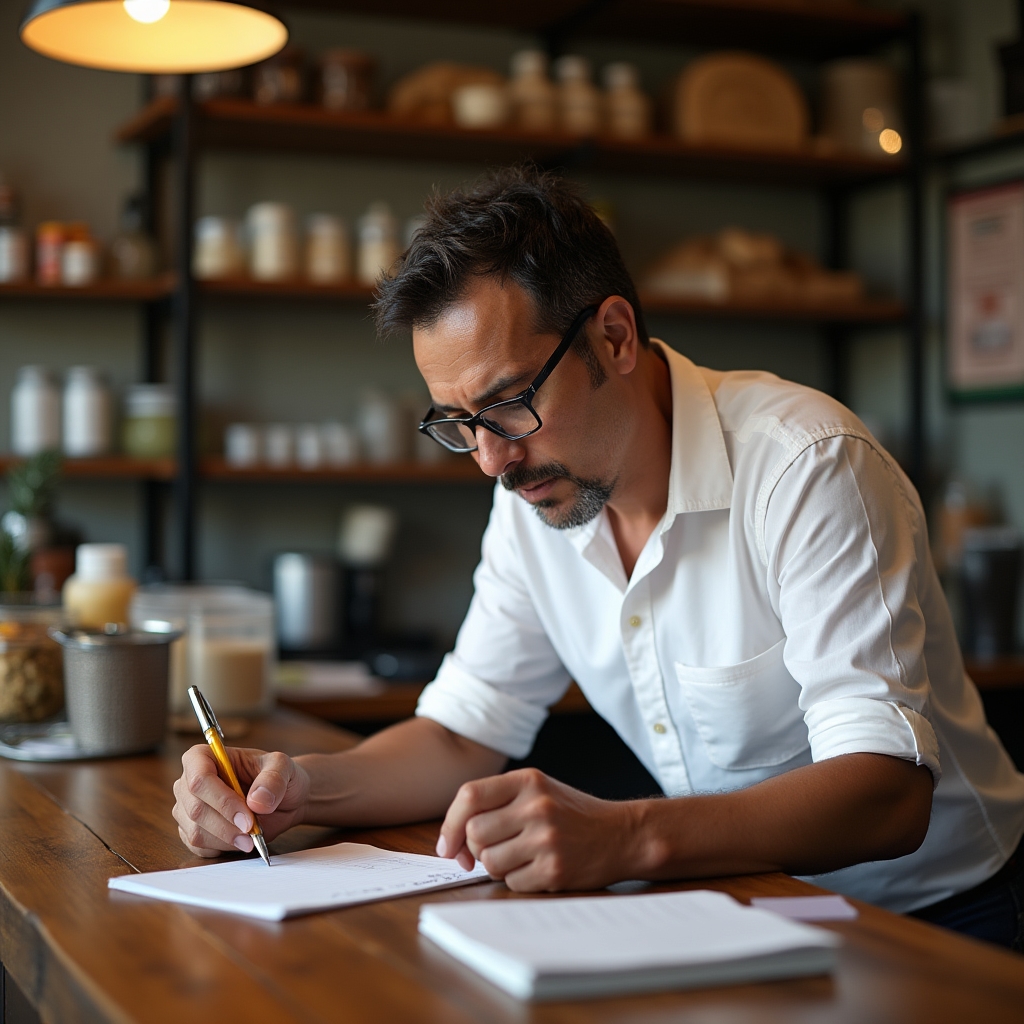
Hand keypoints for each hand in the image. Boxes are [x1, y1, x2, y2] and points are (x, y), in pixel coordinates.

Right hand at [172, 745, 309, 857]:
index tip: (247, 817)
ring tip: (251, 837)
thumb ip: (273, 779)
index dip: (222, 800)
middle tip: (253, 830)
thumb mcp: (283, 766)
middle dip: (227, 825)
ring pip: (196, 832)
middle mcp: (188, 782)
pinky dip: (223, 848)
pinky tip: (241, 841)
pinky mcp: (192, 832)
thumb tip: (257, 801)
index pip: (199, 778)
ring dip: (227, 839)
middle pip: (196, 809)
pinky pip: (199, 848)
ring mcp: (187, 809)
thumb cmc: (278, 776)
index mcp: (203, 757)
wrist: (283, 799)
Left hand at [436, 768, 637, 891]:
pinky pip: (513, 882)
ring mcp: (547, 839)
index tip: (447, 845)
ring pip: (490, 861)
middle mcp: (537, 806)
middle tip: (488, 852)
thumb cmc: (572, 814)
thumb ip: (497, 803)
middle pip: (475, 832)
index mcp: (528, 780)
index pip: (469, 796)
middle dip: (474, 849)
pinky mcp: (555, 869)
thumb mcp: (539, 791)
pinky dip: (518, 880)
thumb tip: (452, 841)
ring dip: (497, 866)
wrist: (622, 834)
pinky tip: (538, 868)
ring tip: (519, 858)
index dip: (451, 823)